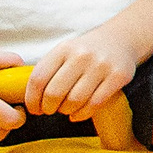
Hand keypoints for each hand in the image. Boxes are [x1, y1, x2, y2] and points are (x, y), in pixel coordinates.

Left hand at [23, 28, 139, 118]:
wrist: (121, 39)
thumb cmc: (87, 51)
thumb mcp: (65, 51)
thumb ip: (49, 70)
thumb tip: (32, 99)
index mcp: (64, 49)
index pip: (38, 79)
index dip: (31, 99)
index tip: (33, 108)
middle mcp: (82, 55)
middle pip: (54, 92)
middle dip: (48, 108)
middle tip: (49, 111)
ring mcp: (101, 65)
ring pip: (75, 100)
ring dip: (66, 111)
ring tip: (65, 110)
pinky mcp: (118, 76)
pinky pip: (95, 103)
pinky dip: (82, 114)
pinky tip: (78, 114)